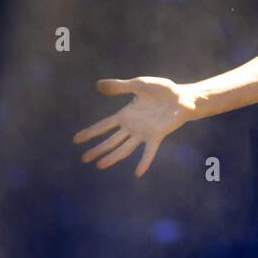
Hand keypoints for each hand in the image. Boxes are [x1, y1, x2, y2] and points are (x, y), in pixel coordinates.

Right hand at [72, 77, 196, 176]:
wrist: (182, 96)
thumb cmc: (161, 90)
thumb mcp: (138, 85)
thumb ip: (119, 86)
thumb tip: (98, 85)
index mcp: (126, 115)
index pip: (104, 126)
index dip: (90, 132)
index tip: (76, 140)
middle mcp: (132, 127)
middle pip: (111, 141)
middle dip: (97, 149)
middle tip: (84, 159)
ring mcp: (144, 133)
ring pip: (124, 148)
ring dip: (113, 157)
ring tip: (100, 165)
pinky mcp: (157, 136)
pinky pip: (149, 151)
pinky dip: (144, 162)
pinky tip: (138, 173)